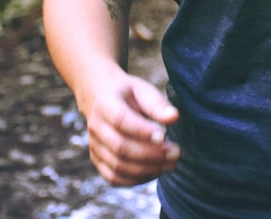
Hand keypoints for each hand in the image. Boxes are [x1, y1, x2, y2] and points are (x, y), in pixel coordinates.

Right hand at [83, 70, 180, 185]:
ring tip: (171, 164)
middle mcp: (96, 127)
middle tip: (176, 153)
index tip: (165, 136)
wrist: (99, 97)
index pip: (121, 120)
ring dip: (147, 169)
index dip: (143, 131)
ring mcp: (94, 146)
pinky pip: (114, 178)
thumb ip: (157, 104)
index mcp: (106, 104)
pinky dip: (136, 180)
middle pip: (120, 147)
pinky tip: (156, 171)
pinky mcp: (97, 160)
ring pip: (118, 166)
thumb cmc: (127, 93)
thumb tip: (174, 117)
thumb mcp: (142, 89)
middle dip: (151, 154)